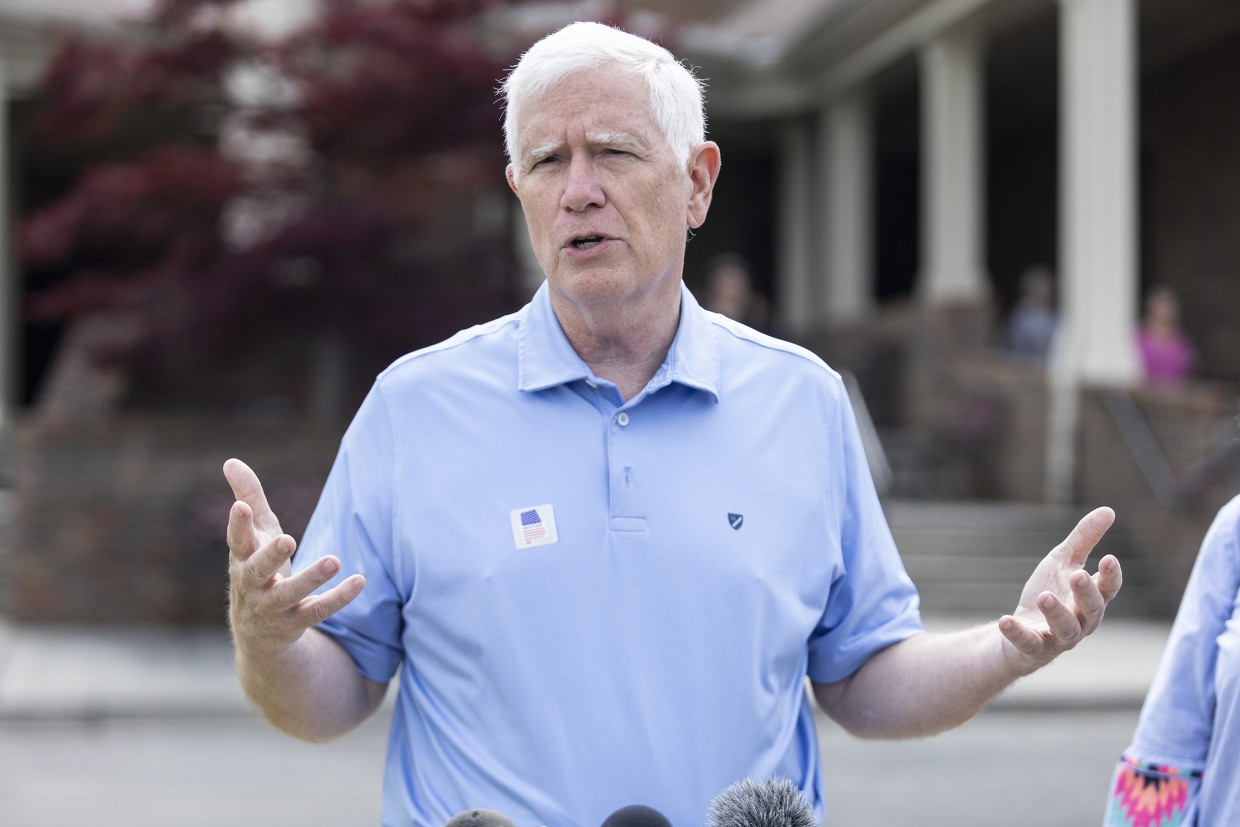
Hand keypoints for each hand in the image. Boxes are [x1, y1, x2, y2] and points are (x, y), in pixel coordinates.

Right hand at [224, 458, 363, 653]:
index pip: (236, 540)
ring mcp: (273, 606)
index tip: (240, 507)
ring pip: (290, 594)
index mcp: (241, 558)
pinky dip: (339, 598)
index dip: (237, 525)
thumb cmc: (257, 568)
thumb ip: (248, 498)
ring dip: (311, 578)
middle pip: (258, 570)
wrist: (257, 632)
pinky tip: (360, 581)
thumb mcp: (255, 534)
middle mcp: (252, 584)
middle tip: (287, 539)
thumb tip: (230, 461)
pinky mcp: (295, 621)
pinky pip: (318, 611)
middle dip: (270, 555)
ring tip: (334, 560)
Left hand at [998, 506, 1121, 673]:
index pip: (1108, 590)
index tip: (1109, 558)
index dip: (1111, 577)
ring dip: (1056, 613)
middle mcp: (1081, 622)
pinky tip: (1005, 620)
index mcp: (1090, 600)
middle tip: (1077, 574)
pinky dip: (1017, 633)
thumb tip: (1109, 510)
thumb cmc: (1048, 593)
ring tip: (1044, 596)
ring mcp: (1058, 638)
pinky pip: (1028, 643)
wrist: (1015, 629)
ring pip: (1066, 630)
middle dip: (1086, 593)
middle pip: (1091, 610)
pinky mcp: (1033, 649)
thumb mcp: (1062, 562)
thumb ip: (1084, 539)